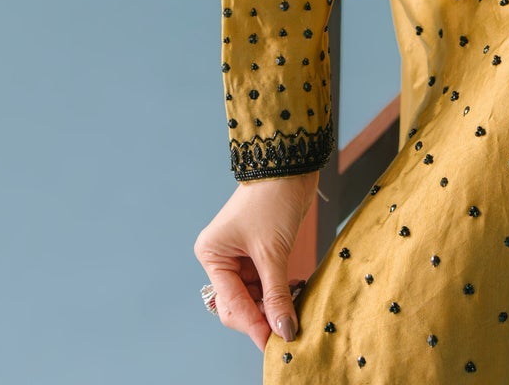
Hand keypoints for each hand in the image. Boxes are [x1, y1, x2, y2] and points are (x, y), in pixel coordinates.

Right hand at [193, 171, 318, 351]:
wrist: (290, 165)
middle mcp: (222, 258)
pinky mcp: (259, 253)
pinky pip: (266, 284)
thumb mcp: (273, 252)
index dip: (253, 325)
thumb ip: (277, 294)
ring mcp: (240, 257)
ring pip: (255, 297)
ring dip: (273, 307)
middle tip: (286, 331)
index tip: (275, 344)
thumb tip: (284, 331)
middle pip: (238, 305)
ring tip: (294, 314)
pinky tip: (295, 297)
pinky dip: (279, 293)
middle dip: (261, 318)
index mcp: (213, 254)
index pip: (231, 303)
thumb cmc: (272, 200)